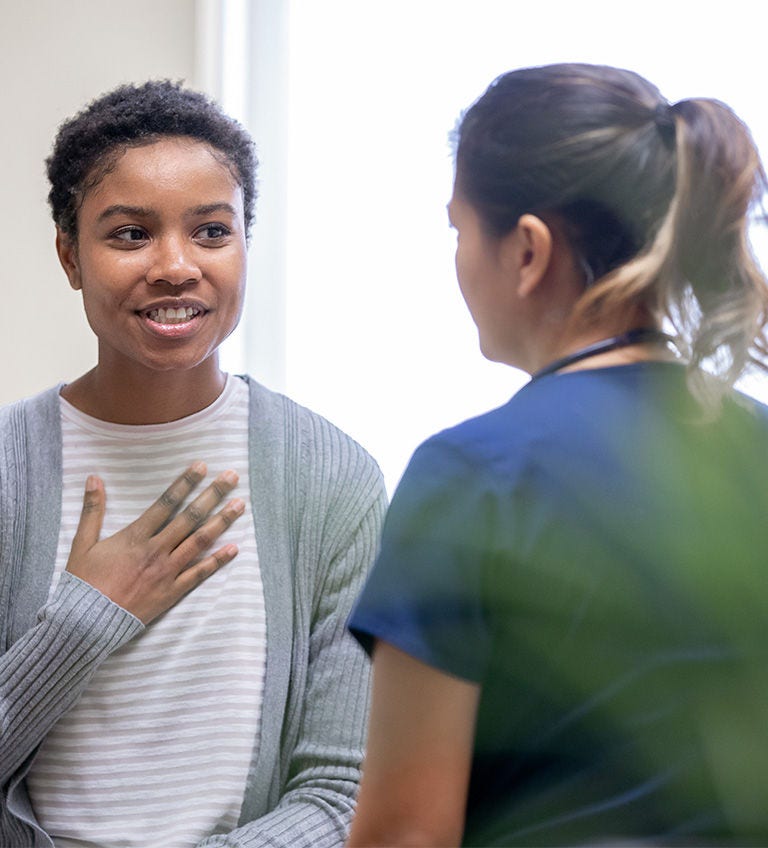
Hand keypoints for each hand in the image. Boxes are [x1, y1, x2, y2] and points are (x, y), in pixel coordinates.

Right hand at [65, 462, 244, 623]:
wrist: (85, 624)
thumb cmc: (83, 583)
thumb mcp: (82, 543)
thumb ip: (92, 510)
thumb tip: (94, 478)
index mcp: (136, 536)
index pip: (166, 502)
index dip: (185, 483)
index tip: (202, 466)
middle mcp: (156, 551)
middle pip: (190, 517)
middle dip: (212, 495)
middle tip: (231, 477)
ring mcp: (167, 572)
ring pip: (200, 542)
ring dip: (222, 521)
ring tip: (240, 505)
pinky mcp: (172, 592)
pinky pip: (199, 574)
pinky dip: (217, 561)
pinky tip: (234, 548)